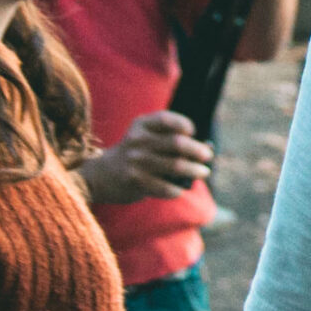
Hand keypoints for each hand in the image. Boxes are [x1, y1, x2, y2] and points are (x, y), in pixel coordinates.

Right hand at [80, 111, 213, 203]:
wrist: (102, 175)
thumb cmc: (136, 154)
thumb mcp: (146, 138)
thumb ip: (172, 138)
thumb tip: (208, 146)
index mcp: (141, 125)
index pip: (167, 120)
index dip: (184, 124)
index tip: (193, 132)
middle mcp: (137, 140)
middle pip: (177, 143)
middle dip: (197, 150)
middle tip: (208, 156)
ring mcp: (135, 161)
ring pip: (175, 166)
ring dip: (194, 170)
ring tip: (203, 172)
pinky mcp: (134, 180)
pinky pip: (164, 186)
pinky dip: (176, 189)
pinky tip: (180, 190)